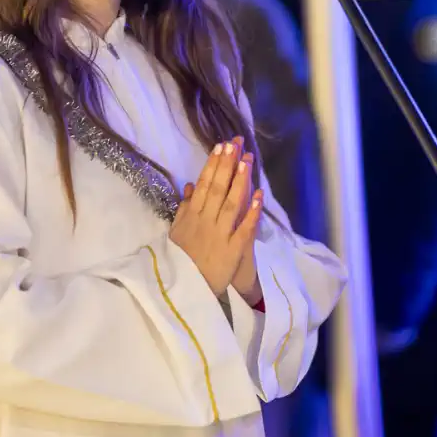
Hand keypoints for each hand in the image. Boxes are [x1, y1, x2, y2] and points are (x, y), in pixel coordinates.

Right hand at [170, 137, 263, 294]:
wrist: (185, 292)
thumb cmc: (182, 261)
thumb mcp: (177, 233)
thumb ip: (184, 209)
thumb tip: (190, 184)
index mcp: (191, 216)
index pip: (203, 185)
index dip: (213, 165)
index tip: (221, 147)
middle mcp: (205, 222)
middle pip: (217, 189)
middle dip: (227, 166)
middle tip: (236, 145)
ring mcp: (219, 235)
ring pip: (230, 204)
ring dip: (239, 182)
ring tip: (247, 161)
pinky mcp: (232, 251)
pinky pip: (244, 229)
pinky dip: (251, 213)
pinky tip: (259, 196)